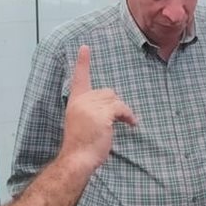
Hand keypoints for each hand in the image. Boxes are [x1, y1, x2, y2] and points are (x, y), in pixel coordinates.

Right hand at [61, 46, 136, 172]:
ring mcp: (90, 106)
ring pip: (115, 99)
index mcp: (75, 102)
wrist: (77, 158)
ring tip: (125, 123)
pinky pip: (121, 108)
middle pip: (107, 92)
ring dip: (123, 111)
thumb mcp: (82, 122)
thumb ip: (91, 109)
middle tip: (116, 120)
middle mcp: (81, 101)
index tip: (85, 47)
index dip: (82, 62)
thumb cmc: (82, 144)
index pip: (79, 78)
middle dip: (115, 105)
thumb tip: (112, 105)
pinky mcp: (101, 114)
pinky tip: (131, 124)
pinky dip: (128, 116)